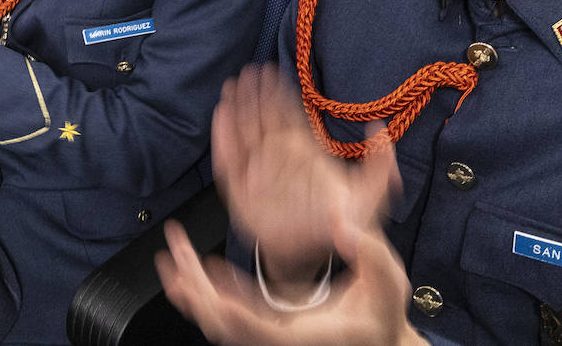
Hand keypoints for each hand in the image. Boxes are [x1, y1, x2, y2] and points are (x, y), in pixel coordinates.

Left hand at [157, 215, 422, 345]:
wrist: (380, 339)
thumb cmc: (384, 314)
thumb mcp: (389, 281)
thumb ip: (369, 252)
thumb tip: (343, 226)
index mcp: (304, 336)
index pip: (256, 328)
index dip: (228, 306)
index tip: (206, 276)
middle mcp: (280, 341)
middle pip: (224, 326)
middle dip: (193, 292)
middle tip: (172, 255)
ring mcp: (271, 335)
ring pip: (220, 320)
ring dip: (192, 288)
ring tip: (172, 255)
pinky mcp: (268, 326)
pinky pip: (229, 313)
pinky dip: (209, 290)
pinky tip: (199, 264)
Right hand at [206, 66, 399, 301]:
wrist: (313, 256)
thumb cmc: (341, 223)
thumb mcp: (370, 195)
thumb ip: (381, 165)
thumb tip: (381, 129)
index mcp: (306, 152)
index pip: (291, 115)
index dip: (281, 92)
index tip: (273, 70)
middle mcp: (280, 157)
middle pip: (264, 117)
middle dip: (256, 93)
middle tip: (249, 70)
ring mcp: (260, 171)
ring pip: (245, 132)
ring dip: (238, 108)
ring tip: (232, 85)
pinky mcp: (242, 191)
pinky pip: (230, 161)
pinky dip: (224, 139)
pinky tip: (221, 116)